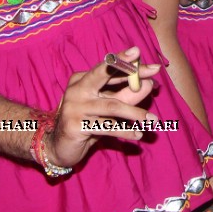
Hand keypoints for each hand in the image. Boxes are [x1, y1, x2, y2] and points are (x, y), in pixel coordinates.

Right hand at [49, 46, 160, 167]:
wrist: (60, 147)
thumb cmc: (88, 122)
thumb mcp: (108, 107)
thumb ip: (126, 95)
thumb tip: (148, 84)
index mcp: (83, 78)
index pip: (109, 67)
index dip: (130, 64)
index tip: (152, 63)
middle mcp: (77, 89)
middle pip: (104, 75)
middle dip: (130, 72)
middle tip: (152, 71)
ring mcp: (74, 107)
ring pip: (112, 106)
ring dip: (135, 113)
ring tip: (152, 120)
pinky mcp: (75, 125)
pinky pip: (106, 127)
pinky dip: (125, 131)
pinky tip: (137, 135)